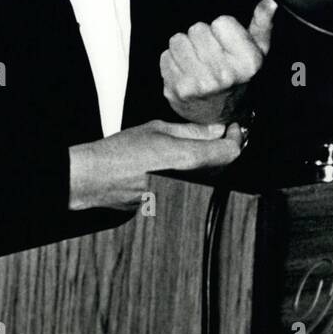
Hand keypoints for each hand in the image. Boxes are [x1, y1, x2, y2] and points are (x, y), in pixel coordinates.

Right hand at [68, 120, 244, 210]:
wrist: (95, 179)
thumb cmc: (120, 152)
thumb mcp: (157, 129)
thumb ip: (191, 131)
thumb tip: (215, 129)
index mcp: (187, 159)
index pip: (230, 152)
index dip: (237, 137)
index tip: (234, 128)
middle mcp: (189, 182)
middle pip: (224, 166)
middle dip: (224, 148)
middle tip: (220, 132)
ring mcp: (182, 197)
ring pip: (211, 178)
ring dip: (212, 162)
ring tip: (198, 146)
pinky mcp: (173, 205)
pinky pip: (195, 188)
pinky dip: (196, 175)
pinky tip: (181, 164)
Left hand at [160, 0, 276, 124]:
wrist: (222, 115)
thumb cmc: (239, 76)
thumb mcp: (258, 50)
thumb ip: (263, 22)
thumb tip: (271, 0)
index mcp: (247, 62)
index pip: (221, 22)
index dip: (222, 30)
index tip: (226, 44)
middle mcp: (223, 74)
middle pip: (197, 29)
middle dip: (202, 38)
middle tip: (210, 54)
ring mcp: (198, 83)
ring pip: (178, 40)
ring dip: (185, 48)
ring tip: (197, 61)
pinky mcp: (177, 89)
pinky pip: (166, 56)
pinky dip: (173, 62)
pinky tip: (186, 72)